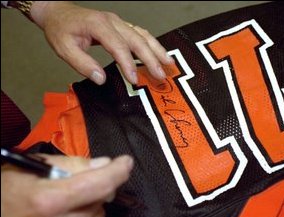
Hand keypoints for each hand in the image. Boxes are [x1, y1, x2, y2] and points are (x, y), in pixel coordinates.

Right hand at [1, 154, 133, 216]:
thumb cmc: (4, 195)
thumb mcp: (31, 169)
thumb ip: (70, 165)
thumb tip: (103, 164)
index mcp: (51, 201)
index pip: (101, 184)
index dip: (119, 170)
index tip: (125, 162)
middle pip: (101, 201)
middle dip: (97, 187)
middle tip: (76, 183)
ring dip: (91, 206)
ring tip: (67, 202)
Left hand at [30, 1, 173, 84]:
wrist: (58, 13)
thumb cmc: (61, 29)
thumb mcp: (64, 49)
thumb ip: (82, 64)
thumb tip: (101, 78)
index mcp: (98, 25)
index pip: (118, 46)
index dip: (128, 64)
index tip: (134, 80)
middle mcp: (112, 21)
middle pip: (137, 39)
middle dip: (151, 58)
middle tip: (160, 75)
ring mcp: (119, 22)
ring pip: (143, 35)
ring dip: (157, 50)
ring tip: (168, 63)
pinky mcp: (121, 25)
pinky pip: (140, 33)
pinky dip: (152, 44)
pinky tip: (160, 53)